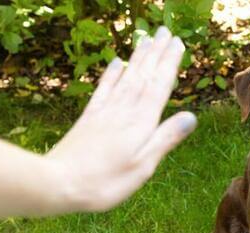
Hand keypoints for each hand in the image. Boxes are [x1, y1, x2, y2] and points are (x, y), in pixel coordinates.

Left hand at [47, 27, 195, 211]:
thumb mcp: (143, 165)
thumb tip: (191, 117)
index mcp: (141, 122)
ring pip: (126, 78)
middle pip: (143, 75)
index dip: (169, 63)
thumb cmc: (106, 181)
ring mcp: (105, 112)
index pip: (160, 85)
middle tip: (164, 31)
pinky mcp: (90, 118)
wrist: (58, 183)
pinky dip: (112, 74)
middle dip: (155, 52)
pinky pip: (103, 89)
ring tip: (146, 39)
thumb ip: (166, 138)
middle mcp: (124, 110)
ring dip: (138, 57)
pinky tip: (117, 62)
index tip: (177, 42)